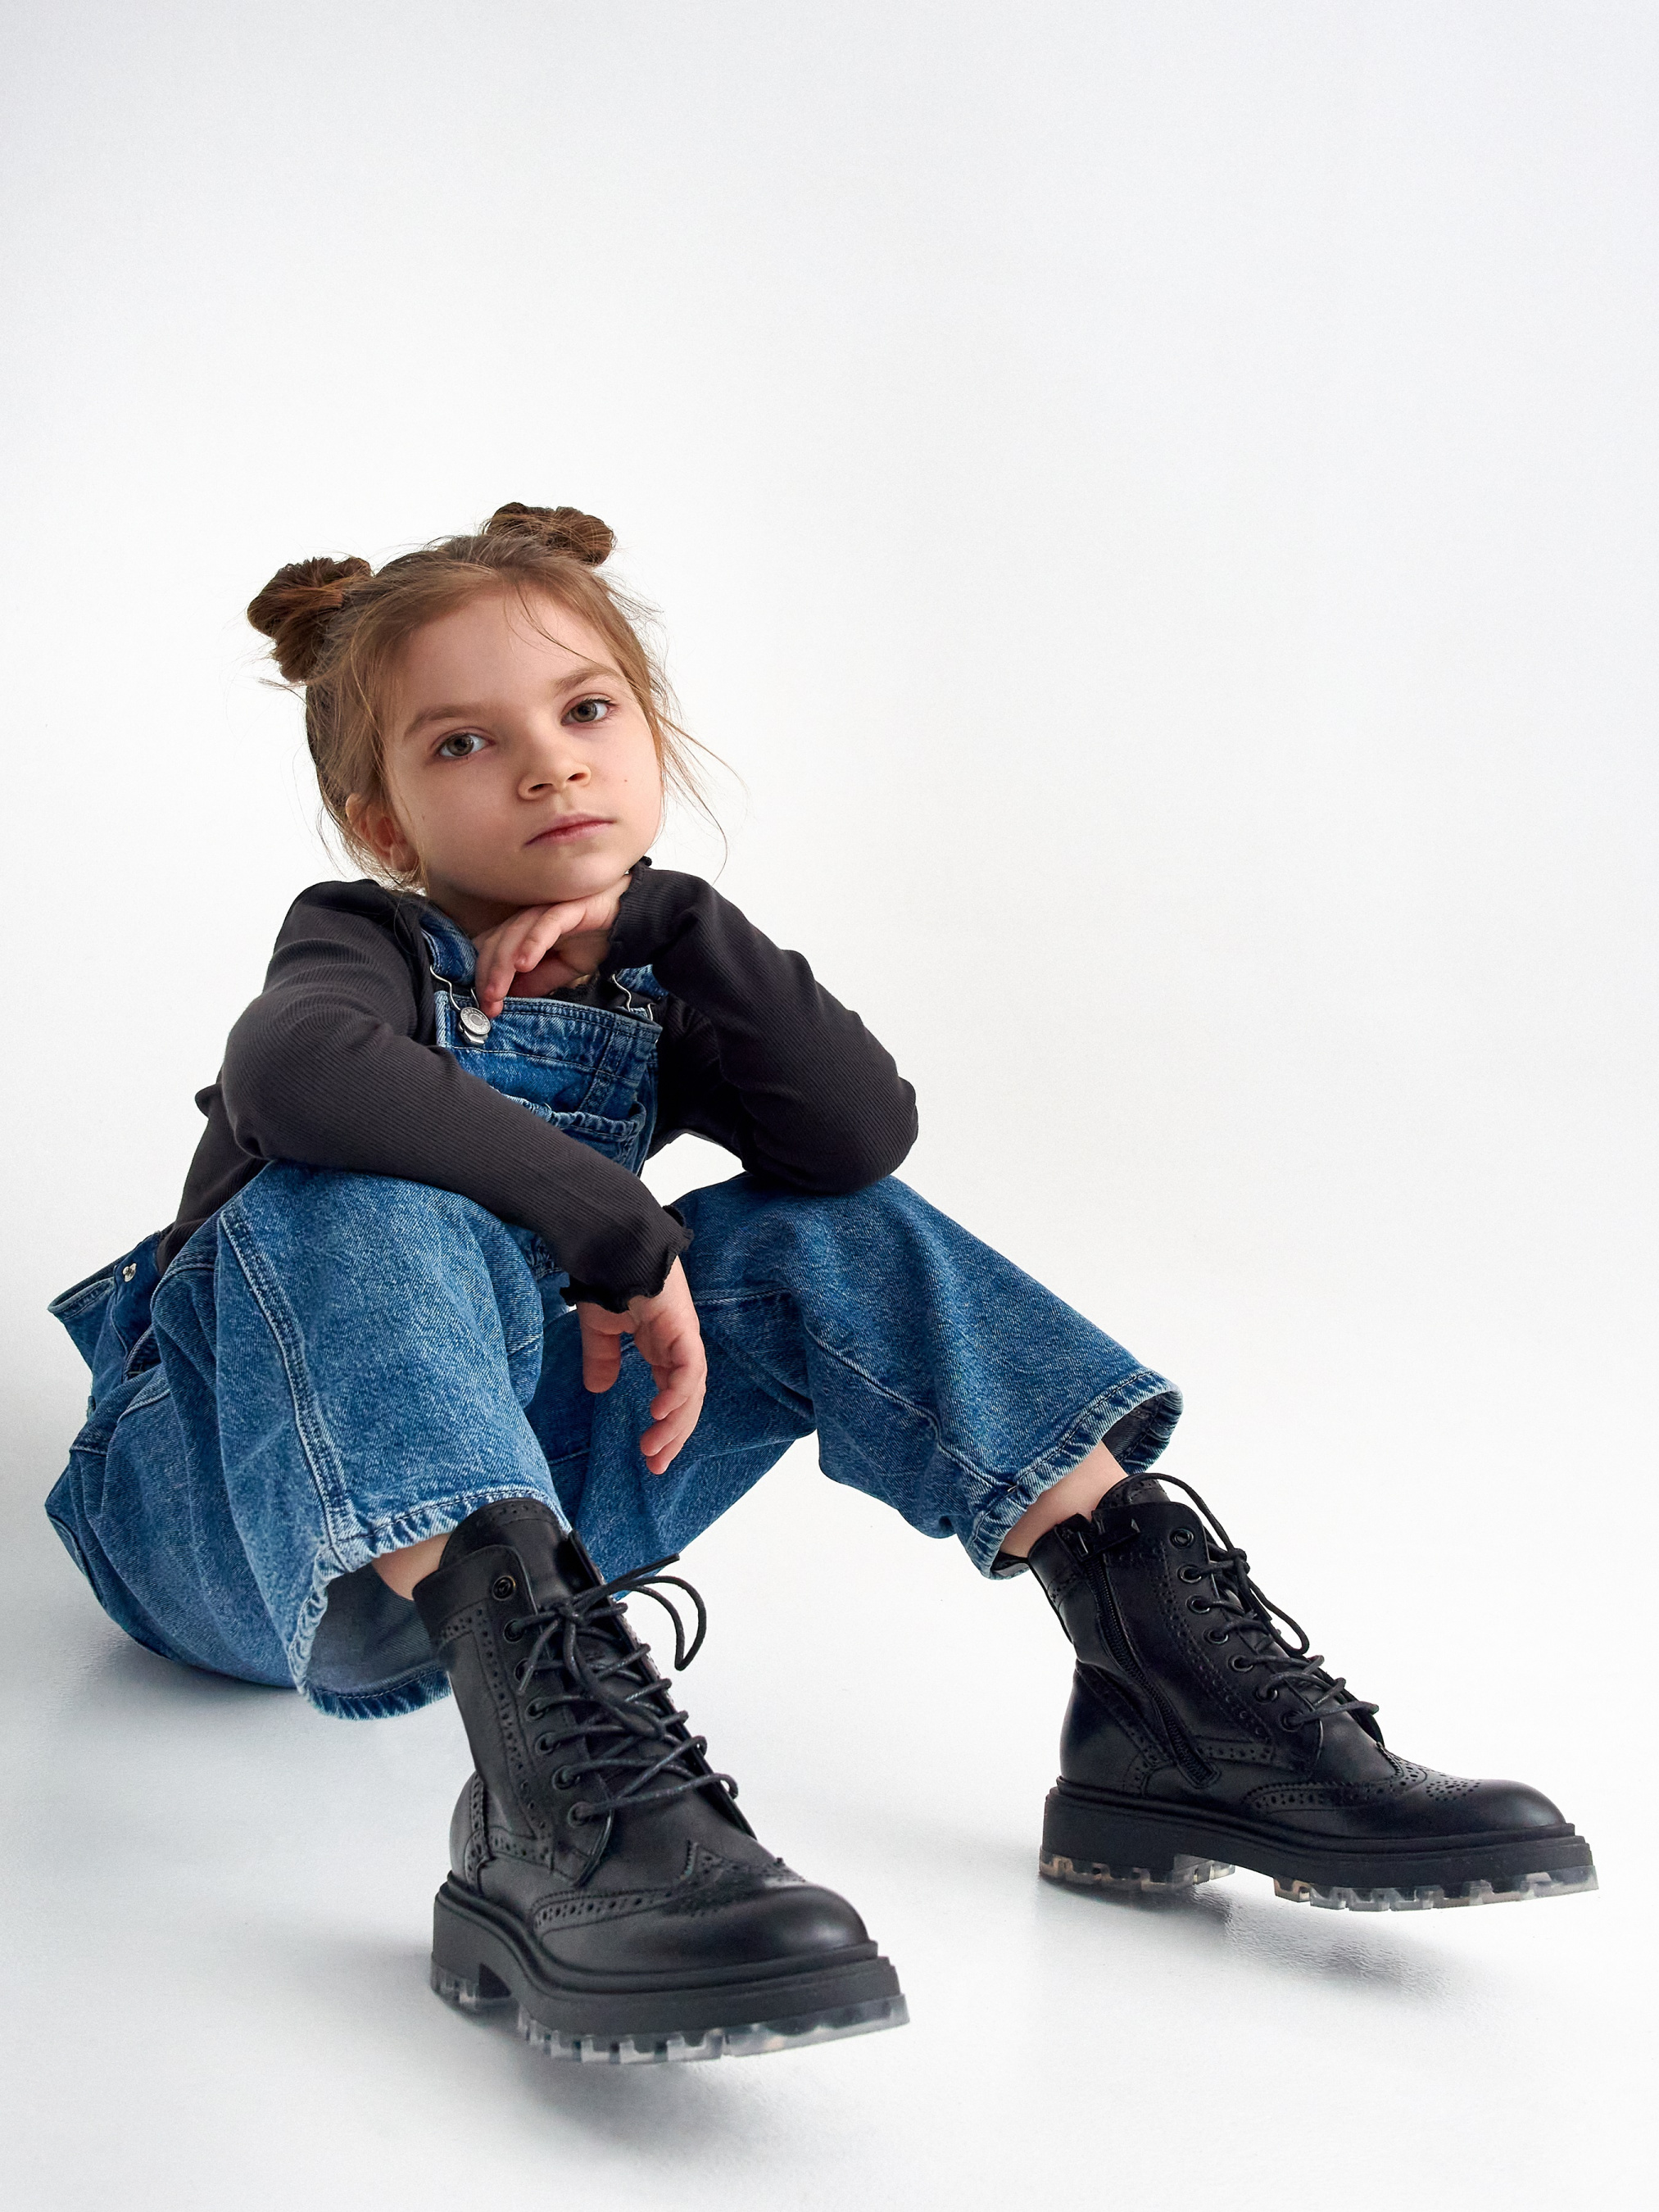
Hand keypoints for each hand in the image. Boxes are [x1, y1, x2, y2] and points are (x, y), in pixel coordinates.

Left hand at [470, 871, 634, 1016]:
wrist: (633, 922)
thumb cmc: (597, 938)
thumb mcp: (565, 969)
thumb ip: (539, 980)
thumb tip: (511, 996)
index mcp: (525, 929)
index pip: (494, 950)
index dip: (485, 977)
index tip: (486, 1006)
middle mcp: (530, 917)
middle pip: (497, 943)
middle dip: (489, 976)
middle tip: (488, 1004)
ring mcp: (547, 909)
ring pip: (514, 935)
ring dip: (502, 966)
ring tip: (497, 992)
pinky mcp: (568, 907)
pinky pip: (546, 924)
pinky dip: (532, 943)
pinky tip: (523, 964)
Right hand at [575, 1257, 706, 1474]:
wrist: (612, 1242)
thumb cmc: (607, 1276)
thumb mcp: (600, 1328)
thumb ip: (602, 1357)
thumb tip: (598, 1389)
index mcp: (661, 1346)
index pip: (672, 1393)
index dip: (665, 1425)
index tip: (651, 1455)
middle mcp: (677, 1345)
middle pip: (686, 1400)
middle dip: (673, 1435)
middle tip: (657, 1465)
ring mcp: (683, 1336)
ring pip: (690, 1390)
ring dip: (675, 1422)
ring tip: (654, 1448)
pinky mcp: (683, 1327)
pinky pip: (688, 1369)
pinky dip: (678, 1393)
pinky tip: (661, 1413)